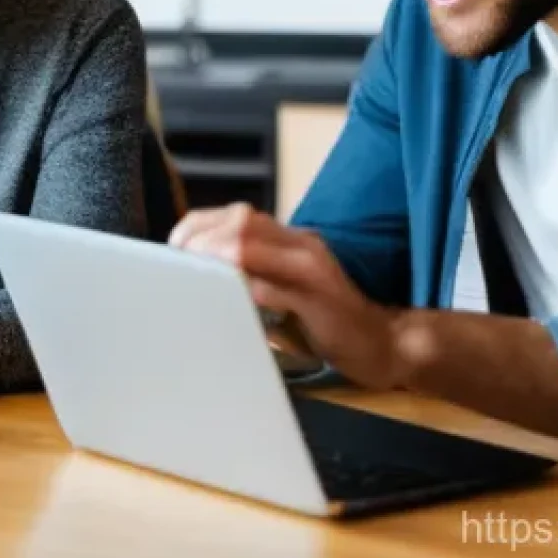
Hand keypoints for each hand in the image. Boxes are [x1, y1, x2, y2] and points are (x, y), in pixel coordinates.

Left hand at [169, 203, 403, 390]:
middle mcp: (300, 244)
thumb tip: (199, 274)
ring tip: (193, 278)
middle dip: (201, 239)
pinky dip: (243, 291)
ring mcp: (311, 269)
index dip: (198, 226)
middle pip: (240, 220)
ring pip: (250, 246)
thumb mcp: (285, 287)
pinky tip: (225, 303)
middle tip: (178, 265)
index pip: (234, 213)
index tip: (174, 250)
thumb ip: (253, 273)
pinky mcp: (318, 300)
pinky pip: (272, 289)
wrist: (383, 343)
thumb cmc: (324, 320)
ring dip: (215, 259)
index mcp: (289, 238)